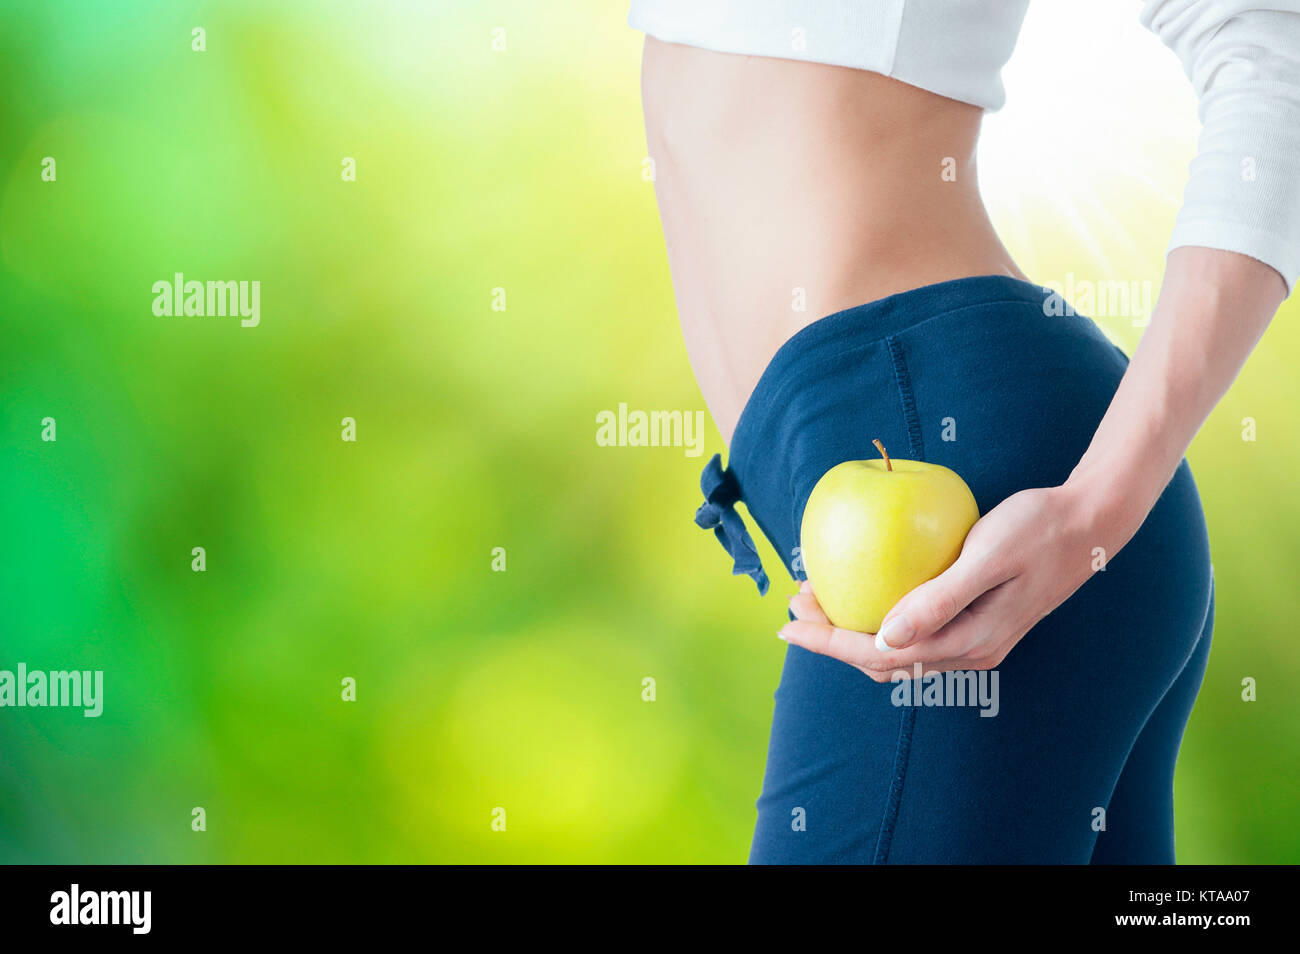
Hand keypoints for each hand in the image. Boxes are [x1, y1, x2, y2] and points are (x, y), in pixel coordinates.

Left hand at [778, 482, 1134, 680]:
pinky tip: (865, 589)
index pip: (880, 654)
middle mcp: (970, 652)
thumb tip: (886, 637)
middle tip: (794, 601)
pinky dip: (880, 616)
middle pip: (882, 660)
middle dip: (832, 637)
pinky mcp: (976, 622)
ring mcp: (974, 640)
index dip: (828, 642)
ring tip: (819, 595)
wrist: (1090, 522)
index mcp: (969, 642)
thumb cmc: (1037, 528)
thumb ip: (938, 600)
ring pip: (898, 650)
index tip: (787, 621)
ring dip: (853, 629)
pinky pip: (915, 631)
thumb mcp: (986, 558)